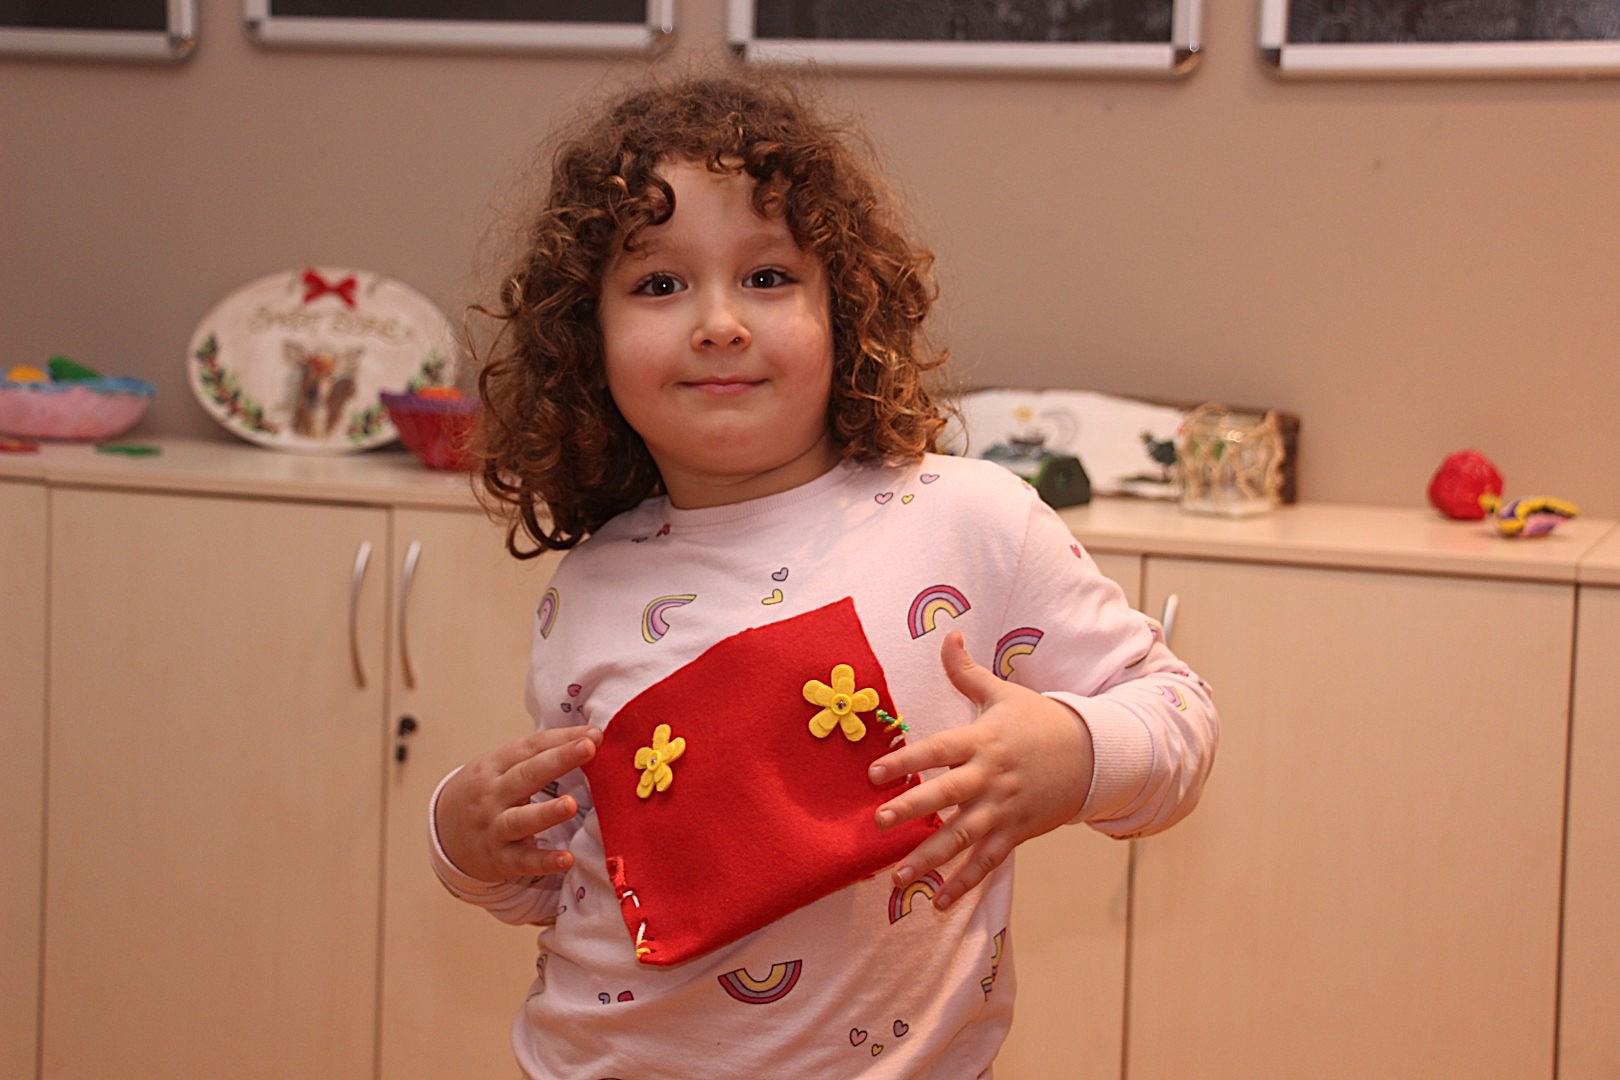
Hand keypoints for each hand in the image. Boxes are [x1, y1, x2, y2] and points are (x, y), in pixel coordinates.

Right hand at [435, 724, 600, 883]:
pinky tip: (567, 859)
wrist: (445, 833)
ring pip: (521, 820)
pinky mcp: (500, 859)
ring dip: (547, 813)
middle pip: (527, 775)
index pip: (532, 747)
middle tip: (588, 748)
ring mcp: (495, 828)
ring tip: (571, 805)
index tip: (595, 733)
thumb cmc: (486, 793)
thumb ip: (537, 755)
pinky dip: (545, 861)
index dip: (563, 739)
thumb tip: (588, 737)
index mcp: (495, 766)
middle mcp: (493, 795)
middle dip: (558, 760)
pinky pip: (524, 861)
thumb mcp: (500, 768)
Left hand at [867, 632, 1093, 909]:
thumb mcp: (1004, 694)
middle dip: (914, 810)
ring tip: (899, 877)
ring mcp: (1005, 807)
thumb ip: (967, 673)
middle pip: (948, 795)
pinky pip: (989, 861)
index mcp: (983, 740)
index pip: (938, 750)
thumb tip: (946, 636)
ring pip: (964, 836)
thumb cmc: (1040, 721)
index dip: (906, 760)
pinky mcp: (1017, 831)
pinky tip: (940, 901)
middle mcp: (991, 776)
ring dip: (931, 858)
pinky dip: (966, 882)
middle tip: (880, 822)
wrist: (1093, 754)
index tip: (874, 773)